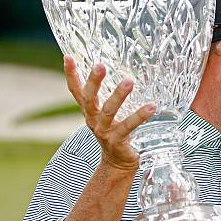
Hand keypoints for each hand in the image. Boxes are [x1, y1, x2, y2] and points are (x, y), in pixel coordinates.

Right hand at [63, 55, 155, 171]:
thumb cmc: (116, 133)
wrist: (118, 164)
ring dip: (118, 95)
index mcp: (90, 112)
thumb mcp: (110, 115)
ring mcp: (104, 131)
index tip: (68, 57)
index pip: (76, 91)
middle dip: (93, 81)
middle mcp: (93, 121)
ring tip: (129, 81)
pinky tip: (151, 106)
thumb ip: (112, 98)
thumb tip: (128, 72)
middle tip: (100, 65)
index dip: (71, 75)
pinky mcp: (117, 141)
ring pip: (108, 111)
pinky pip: (129, 126)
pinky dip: (140, 115)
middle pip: (89, 99)